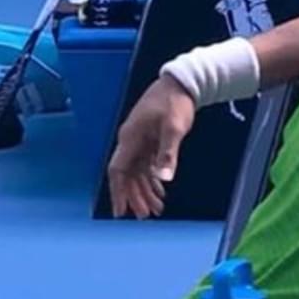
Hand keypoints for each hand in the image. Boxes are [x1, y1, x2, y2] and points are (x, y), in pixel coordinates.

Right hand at [108, 75, 194, 218]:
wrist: (181, 82)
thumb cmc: (175, 103)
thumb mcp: (174, 128)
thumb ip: (167, 153)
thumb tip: (163, 178)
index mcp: (131, 138)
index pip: (117, 170)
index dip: (118, 192)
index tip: (121, 211)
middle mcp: (131, 141)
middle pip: (127, 175)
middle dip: (134, 196)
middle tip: (144, 216)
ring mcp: (140, 141)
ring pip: (137, 172)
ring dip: (144, 190)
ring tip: (156, 209)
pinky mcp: (149, 140)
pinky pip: (146, 165)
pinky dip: (152, 179)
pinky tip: (160, 191)